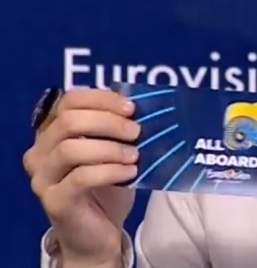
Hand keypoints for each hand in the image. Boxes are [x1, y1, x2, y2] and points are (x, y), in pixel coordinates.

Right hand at [23, 89, 140, 265]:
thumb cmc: (106, 184)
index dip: (101, 99)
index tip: (131, 107)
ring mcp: (43, 178)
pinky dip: (110, 170)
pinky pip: (80, 177)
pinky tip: (130, 172)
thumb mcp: (112, 150)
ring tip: (135, 154)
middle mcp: (40, 152)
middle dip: (108, 122)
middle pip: (68, 121)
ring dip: (110, 148)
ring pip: (70, 149)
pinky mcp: (54, 201)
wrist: (98, 232)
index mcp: (53, 133)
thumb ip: (116, 128)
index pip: (69, 100)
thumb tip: (142, 107)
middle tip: (136, 130)